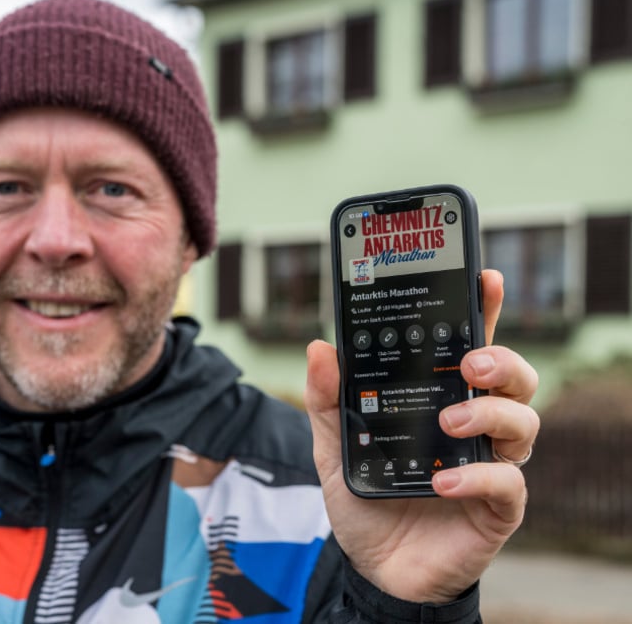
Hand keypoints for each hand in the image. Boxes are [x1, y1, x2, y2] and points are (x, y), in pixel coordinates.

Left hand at [305, 269, 538, 602]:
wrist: (373, 566)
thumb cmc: (366, 498)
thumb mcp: (333, 446)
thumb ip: (327, 400)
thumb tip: (319, 349)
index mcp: (440, 400)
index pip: (470, 347)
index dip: (483, 311)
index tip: (483, 278)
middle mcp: (474, 425)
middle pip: (515, 377)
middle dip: (501, 359)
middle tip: (468, 361)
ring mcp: (489, 464)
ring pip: (524, 422)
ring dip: (489, 412)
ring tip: (448, 422)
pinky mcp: (497, 508)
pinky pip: (508, 484)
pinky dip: (478, 478)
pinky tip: (441, 483)